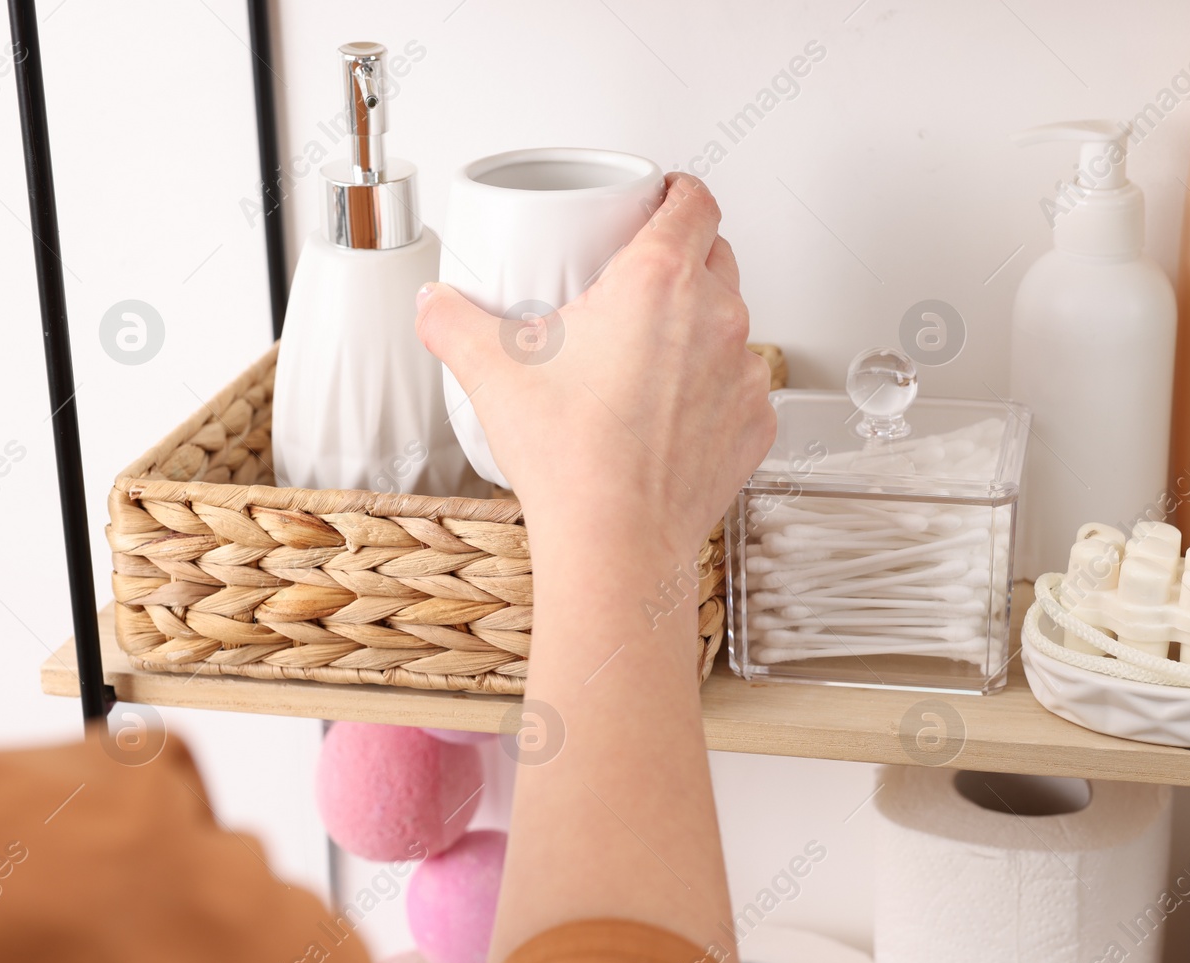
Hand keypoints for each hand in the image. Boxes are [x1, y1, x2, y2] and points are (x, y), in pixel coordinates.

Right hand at [415, 173, 775, 564]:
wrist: (616, 543)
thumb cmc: (570, 460)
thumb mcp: (491, 373)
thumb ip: (452, 322)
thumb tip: (434, 304)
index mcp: (659, 280)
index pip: (693, 202)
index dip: (678, 192)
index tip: (663, 196)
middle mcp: (715, 317)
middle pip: (717, 257)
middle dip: (684, 258)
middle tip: (638, 282)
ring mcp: (743, 372)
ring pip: (732, 323)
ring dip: (700, 327)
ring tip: (651, 354)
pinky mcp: (756, 423)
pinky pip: (742, 386)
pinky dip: (715, 388)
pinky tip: (674, 410)